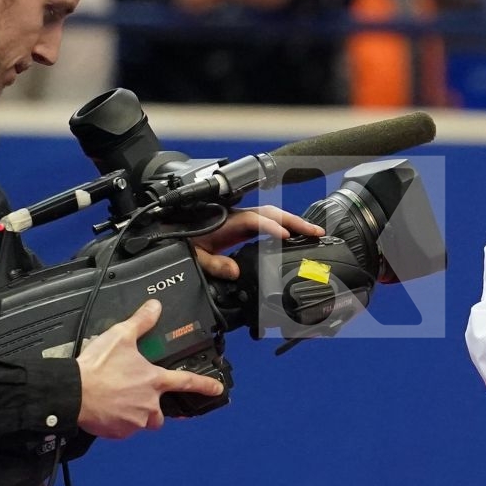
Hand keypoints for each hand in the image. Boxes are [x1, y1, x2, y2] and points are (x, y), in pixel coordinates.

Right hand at [76, 300, 225, 436]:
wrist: (72, 393)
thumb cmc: (97, 367)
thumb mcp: (120, 337)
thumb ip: (140, 322)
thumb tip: (154, 307)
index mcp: (154, 381)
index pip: (188, 382)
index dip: (206, 385)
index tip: (218, 390)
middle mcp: (149, 403)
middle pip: (162, 413)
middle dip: (156, 408)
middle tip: (140, 398)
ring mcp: (134, 420)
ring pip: (142, 422)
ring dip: (136, 415)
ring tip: (118, 402)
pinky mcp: (118, 432)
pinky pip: (124, 430)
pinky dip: (118, 423)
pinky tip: (107, 411)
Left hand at [192, 205, 324, 280]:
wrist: (170, 236)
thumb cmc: (180, 244)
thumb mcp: (193, 256)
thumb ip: (213, 264)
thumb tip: (235, 271)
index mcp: (226, 223)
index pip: (255, 221)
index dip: (272, 227)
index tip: (286, 237)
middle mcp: (237, 219)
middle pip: (271, 214)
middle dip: (294, 222)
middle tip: (315, 232)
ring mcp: (241, 223)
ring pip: (272, 217)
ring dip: (293, 224)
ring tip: (314, 233)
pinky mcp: (243, 230)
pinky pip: (268, 225)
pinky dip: (285, 229)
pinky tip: (296, 238)